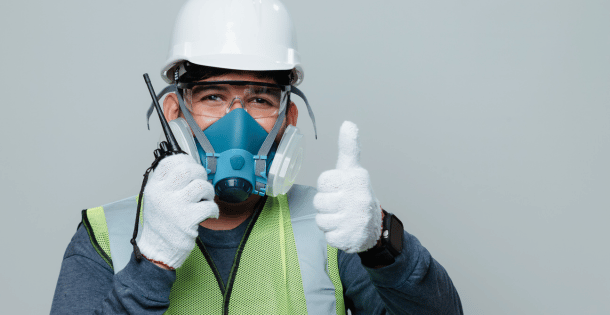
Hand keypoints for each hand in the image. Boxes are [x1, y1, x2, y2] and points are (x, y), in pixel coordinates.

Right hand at [138, 154, 218, 268]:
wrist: (158, 249)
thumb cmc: (161, 224)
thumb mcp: (156, 198)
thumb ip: (168, 183)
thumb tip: (189, 167)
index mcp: (154, 187)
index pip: (169, 162)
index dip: (185, 160)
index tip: (191, 165)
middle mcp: (162, 194)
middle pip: (188, 170)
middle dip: (201, 174)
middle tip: (202, 184)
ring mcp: (175, 206)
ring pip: (201, 185)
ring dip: (209, 192)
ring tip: (206, 200)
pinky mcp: (187, 220)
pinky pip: (209, 206)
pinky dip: (214, 209)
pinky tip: (209, 213)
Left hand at [313, 121, 381, 252]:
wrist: (374, 227)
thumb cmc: (357, 195)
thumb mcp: (353, 170)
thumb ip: (349, 148)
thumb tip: (348, 123)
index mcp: (356, 179)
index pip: (324, 181)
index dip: (328, 186)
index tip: (340, 188)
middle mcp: (358, 198)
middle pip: (319, 201)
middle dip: (326, 205)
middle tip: (341, 205)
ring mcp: (354, 219)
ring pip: (321, 219)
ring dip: (328, 220)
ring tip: (342, 217)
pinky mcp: (349, 238)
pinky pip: (327, 235)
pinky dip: (333, 234)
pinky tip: (345, 229)